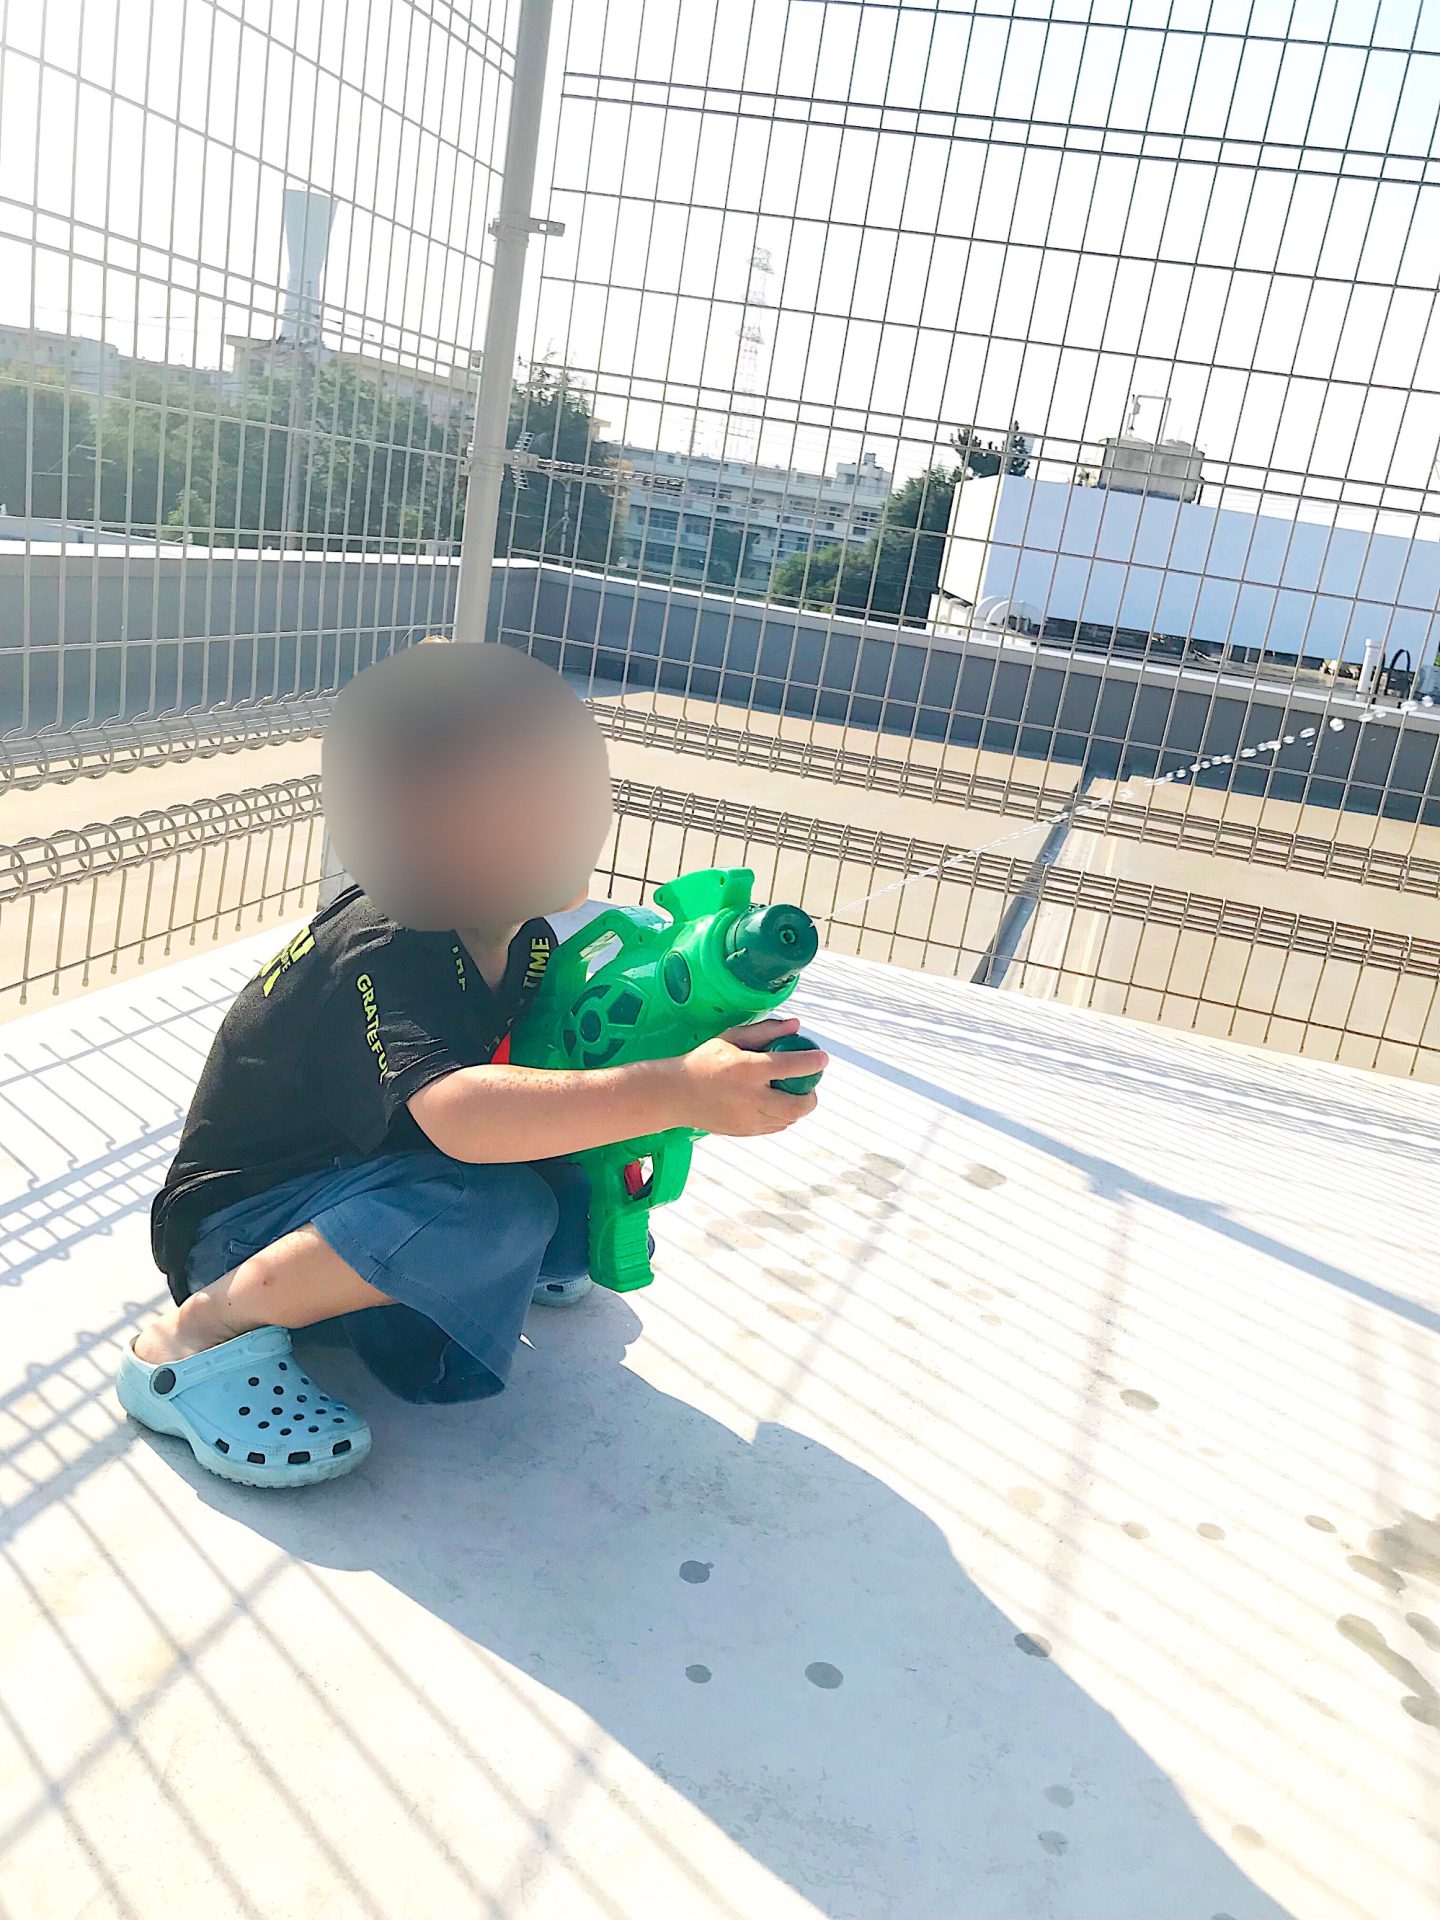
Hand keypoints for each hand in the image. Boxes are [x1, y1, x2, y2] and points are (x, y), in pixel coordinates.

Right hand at [667, 1017, 827, 1136]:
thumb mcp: (731, 1038)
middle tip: (810, 1085)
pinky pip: (776, 1126)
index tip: (823, 1058)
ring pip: (789, 1118)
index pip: (789, 1066)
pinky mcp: (744, 1132)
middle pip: (797, 1104)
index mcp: (746, 1069)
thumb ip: (765, 1031)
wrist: (676, 1095)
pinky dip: (783, 1116)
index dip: (811, 1062)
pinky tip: (775, 1104)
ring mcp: (747, 1118)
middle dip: (811, 1096)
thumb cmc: (705, 1061)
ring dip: (798, 1107)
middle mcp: (749, 1097)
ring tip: (792, 1093)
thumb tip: (796, 1025)